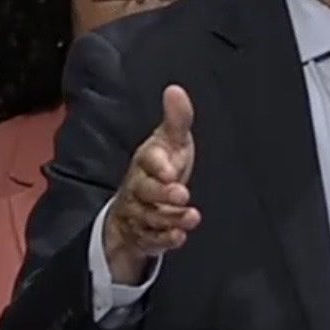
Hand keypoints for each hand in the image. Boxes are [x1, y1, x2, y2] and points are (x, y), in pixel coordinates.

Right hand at [102, 85, 199, 284]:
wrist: (139, 202)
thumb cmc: (160, 167)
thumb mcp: (171, 142)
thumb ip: (177, 120)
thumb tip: (175, 90)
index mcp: (145, 162)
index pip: (147, 160)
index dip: (157, 164)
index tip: (172, 169)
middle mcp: (138, 187)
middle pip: (144, 191)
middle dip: (162, 194)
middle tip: (182, 194)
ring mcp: (139, 212)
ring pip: (148, 217)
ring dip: (169, 218)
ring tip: (191, 217)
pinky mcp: (143, 234)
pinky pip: (149, 239)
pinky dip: (163, 240)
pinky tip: (179, 237)